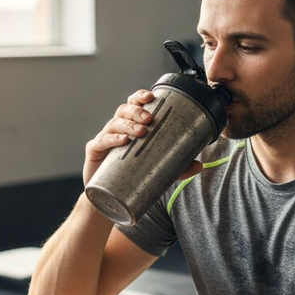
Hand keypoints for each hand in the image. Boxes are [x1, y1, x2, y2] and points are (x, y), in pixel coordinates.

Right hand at [82, 89, 203, 185]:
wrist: (108, 198)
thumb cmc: (131, 176)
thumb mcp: (158, 170)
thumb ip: (178, 167)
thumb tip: (199, 164)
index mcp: (131, 125)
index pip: (134, 104)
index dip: (141, 96)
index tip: (152, 96)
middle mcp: (117, 129)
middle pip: (124, 109)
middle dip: (137, 110)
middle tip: (150, 119)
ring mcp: (104, 139)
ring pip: (113, 123)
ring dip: (127, 124)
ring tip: (140, 131)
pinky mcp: (94, 152)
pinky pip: (101, 141)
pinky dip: (111, 139)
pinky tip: (122, 141)